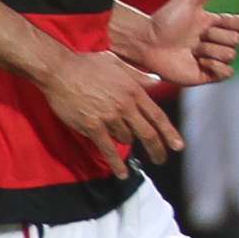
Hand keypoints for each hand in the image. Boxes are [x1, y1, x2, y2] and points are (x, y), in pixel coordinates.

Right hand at [39, 48, 185, 174]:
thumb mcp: (118, 64)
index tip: (178, 146)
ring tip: (125, 145)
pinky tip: (121, 173)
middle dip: (157, 149)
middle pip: (148, 133)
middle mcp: (125, 106)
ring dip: (127, 143)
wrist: (60, 70)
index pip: (157, 116)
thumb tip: (157, 81)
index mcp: (134, 91)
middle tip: (161, 159)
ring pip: (126, 139)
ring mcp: (109, 117)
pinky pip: (108, 149)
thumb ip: (139, 75)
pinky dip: (116, 163)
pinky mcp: (93, 126)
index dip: (169, 133)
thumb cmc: (87, 64)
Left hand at [114, 0, 238, 87]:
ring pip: (231, 55)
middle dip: (215, 37)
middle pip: (236, 40)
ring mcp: (213, 58)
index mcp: (216, 23)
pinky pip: (228, 73)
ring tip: (192, 50)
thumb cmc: (165, 20)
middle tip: (196, 36)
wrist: (148, 43)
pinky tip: (200, 61)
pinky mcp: (207, 75)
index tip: (219, 20)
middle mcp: (216, 41)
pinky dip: (216, 67)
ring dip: (211, 51)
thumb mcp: (188, 0)